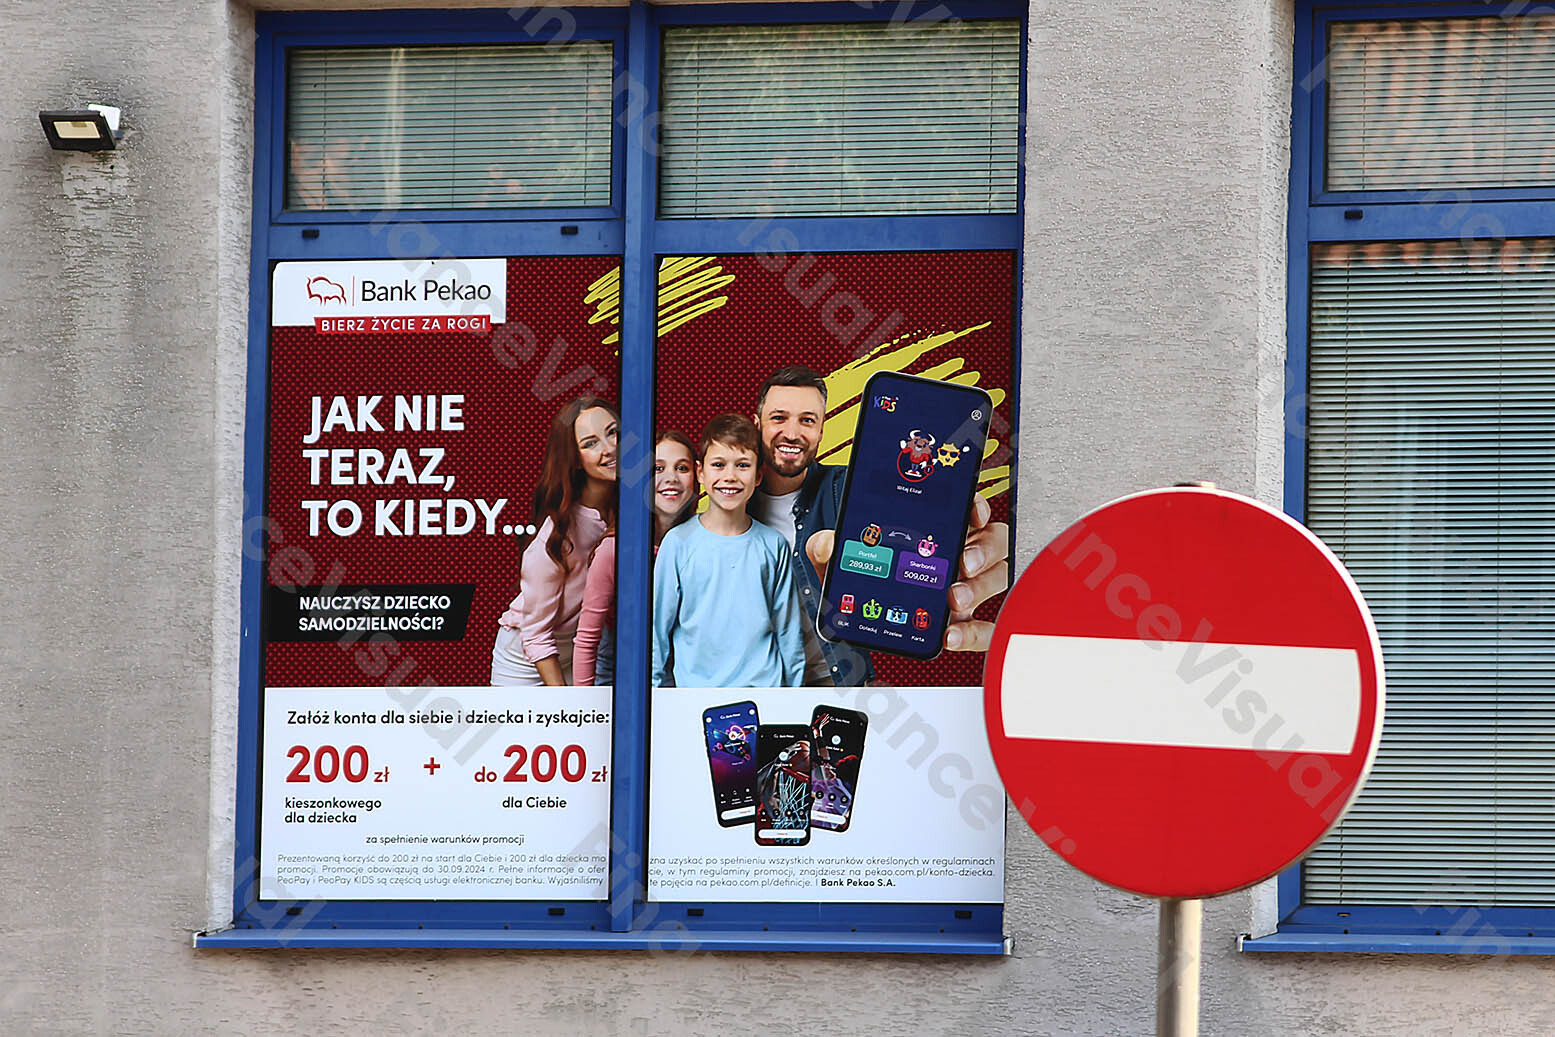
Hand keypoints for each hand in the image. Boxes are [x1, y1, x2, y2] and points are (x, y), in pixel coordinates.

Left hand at [804, 494, 1009, 653]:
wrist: (860, 615)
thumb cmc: (863, 575)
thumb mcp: (842, 558)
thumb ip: (829, 545)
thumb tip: (828, 546)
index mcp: (938, 528)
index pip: (969, 509)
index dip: (976, 507)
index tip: (972, 513)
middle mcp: (960, 553)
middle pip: (992, 542)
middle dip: (982, 550)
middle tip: (963, 563)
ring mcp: (966, 588)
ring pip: (995, 580)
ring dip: (979, 588)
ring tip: (954, 599)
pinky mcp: (964, 623)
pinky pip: (983, 627)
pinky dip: (971, 633)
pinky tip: (950, 635)